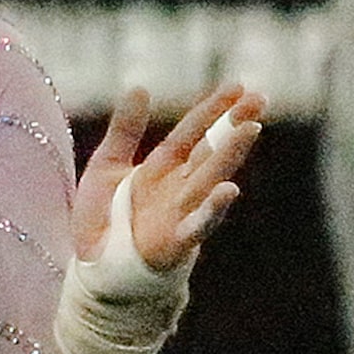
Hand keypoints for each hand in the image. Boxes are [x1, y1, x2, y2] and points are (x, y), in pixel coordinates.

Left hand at [73, 84, 262, 271]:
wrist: (94, 267)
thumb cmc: (104, 217)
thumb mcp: (106, 165)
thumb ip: (125, 130)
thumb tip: (139, 87)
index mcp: (163, 167)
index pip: (193, 132)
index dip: (214, 109)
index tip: (239, 86)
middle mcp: (179, 187)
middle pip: (211, 151)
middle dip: (234, 125)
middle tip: (259, 99)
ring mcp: (180, 213)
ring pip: (210, 180)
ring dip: (230, 156)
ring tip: (250, 130)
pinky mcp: (174, 241)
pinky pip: (198, 223)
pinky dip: (213, 208)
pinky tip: (230, 190)